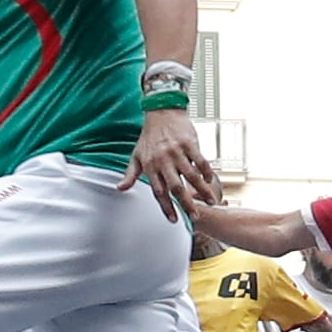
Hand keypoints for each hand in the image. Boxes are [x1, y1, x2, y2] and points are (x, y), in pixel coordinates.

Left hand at [125, 104, 219, 221]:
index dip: (166, 207)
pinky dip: (206, 172)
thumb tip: (119, 188)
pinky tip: (210, 181)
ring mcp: (177, 152)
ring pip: (191, 175)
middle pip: (176, 187)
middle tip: (195, 216)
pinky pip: (200, 160)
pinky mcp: (189, 143)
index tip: (173, 220)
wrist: (161, 111)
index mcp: (150, 166)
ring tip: (211, 201)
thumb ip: (130, 174)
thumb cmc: (149, 136)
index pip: (158, 191)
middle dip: (186, 204)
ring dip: (201, 190)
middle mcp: (163, 161)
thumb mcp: (136, 156)